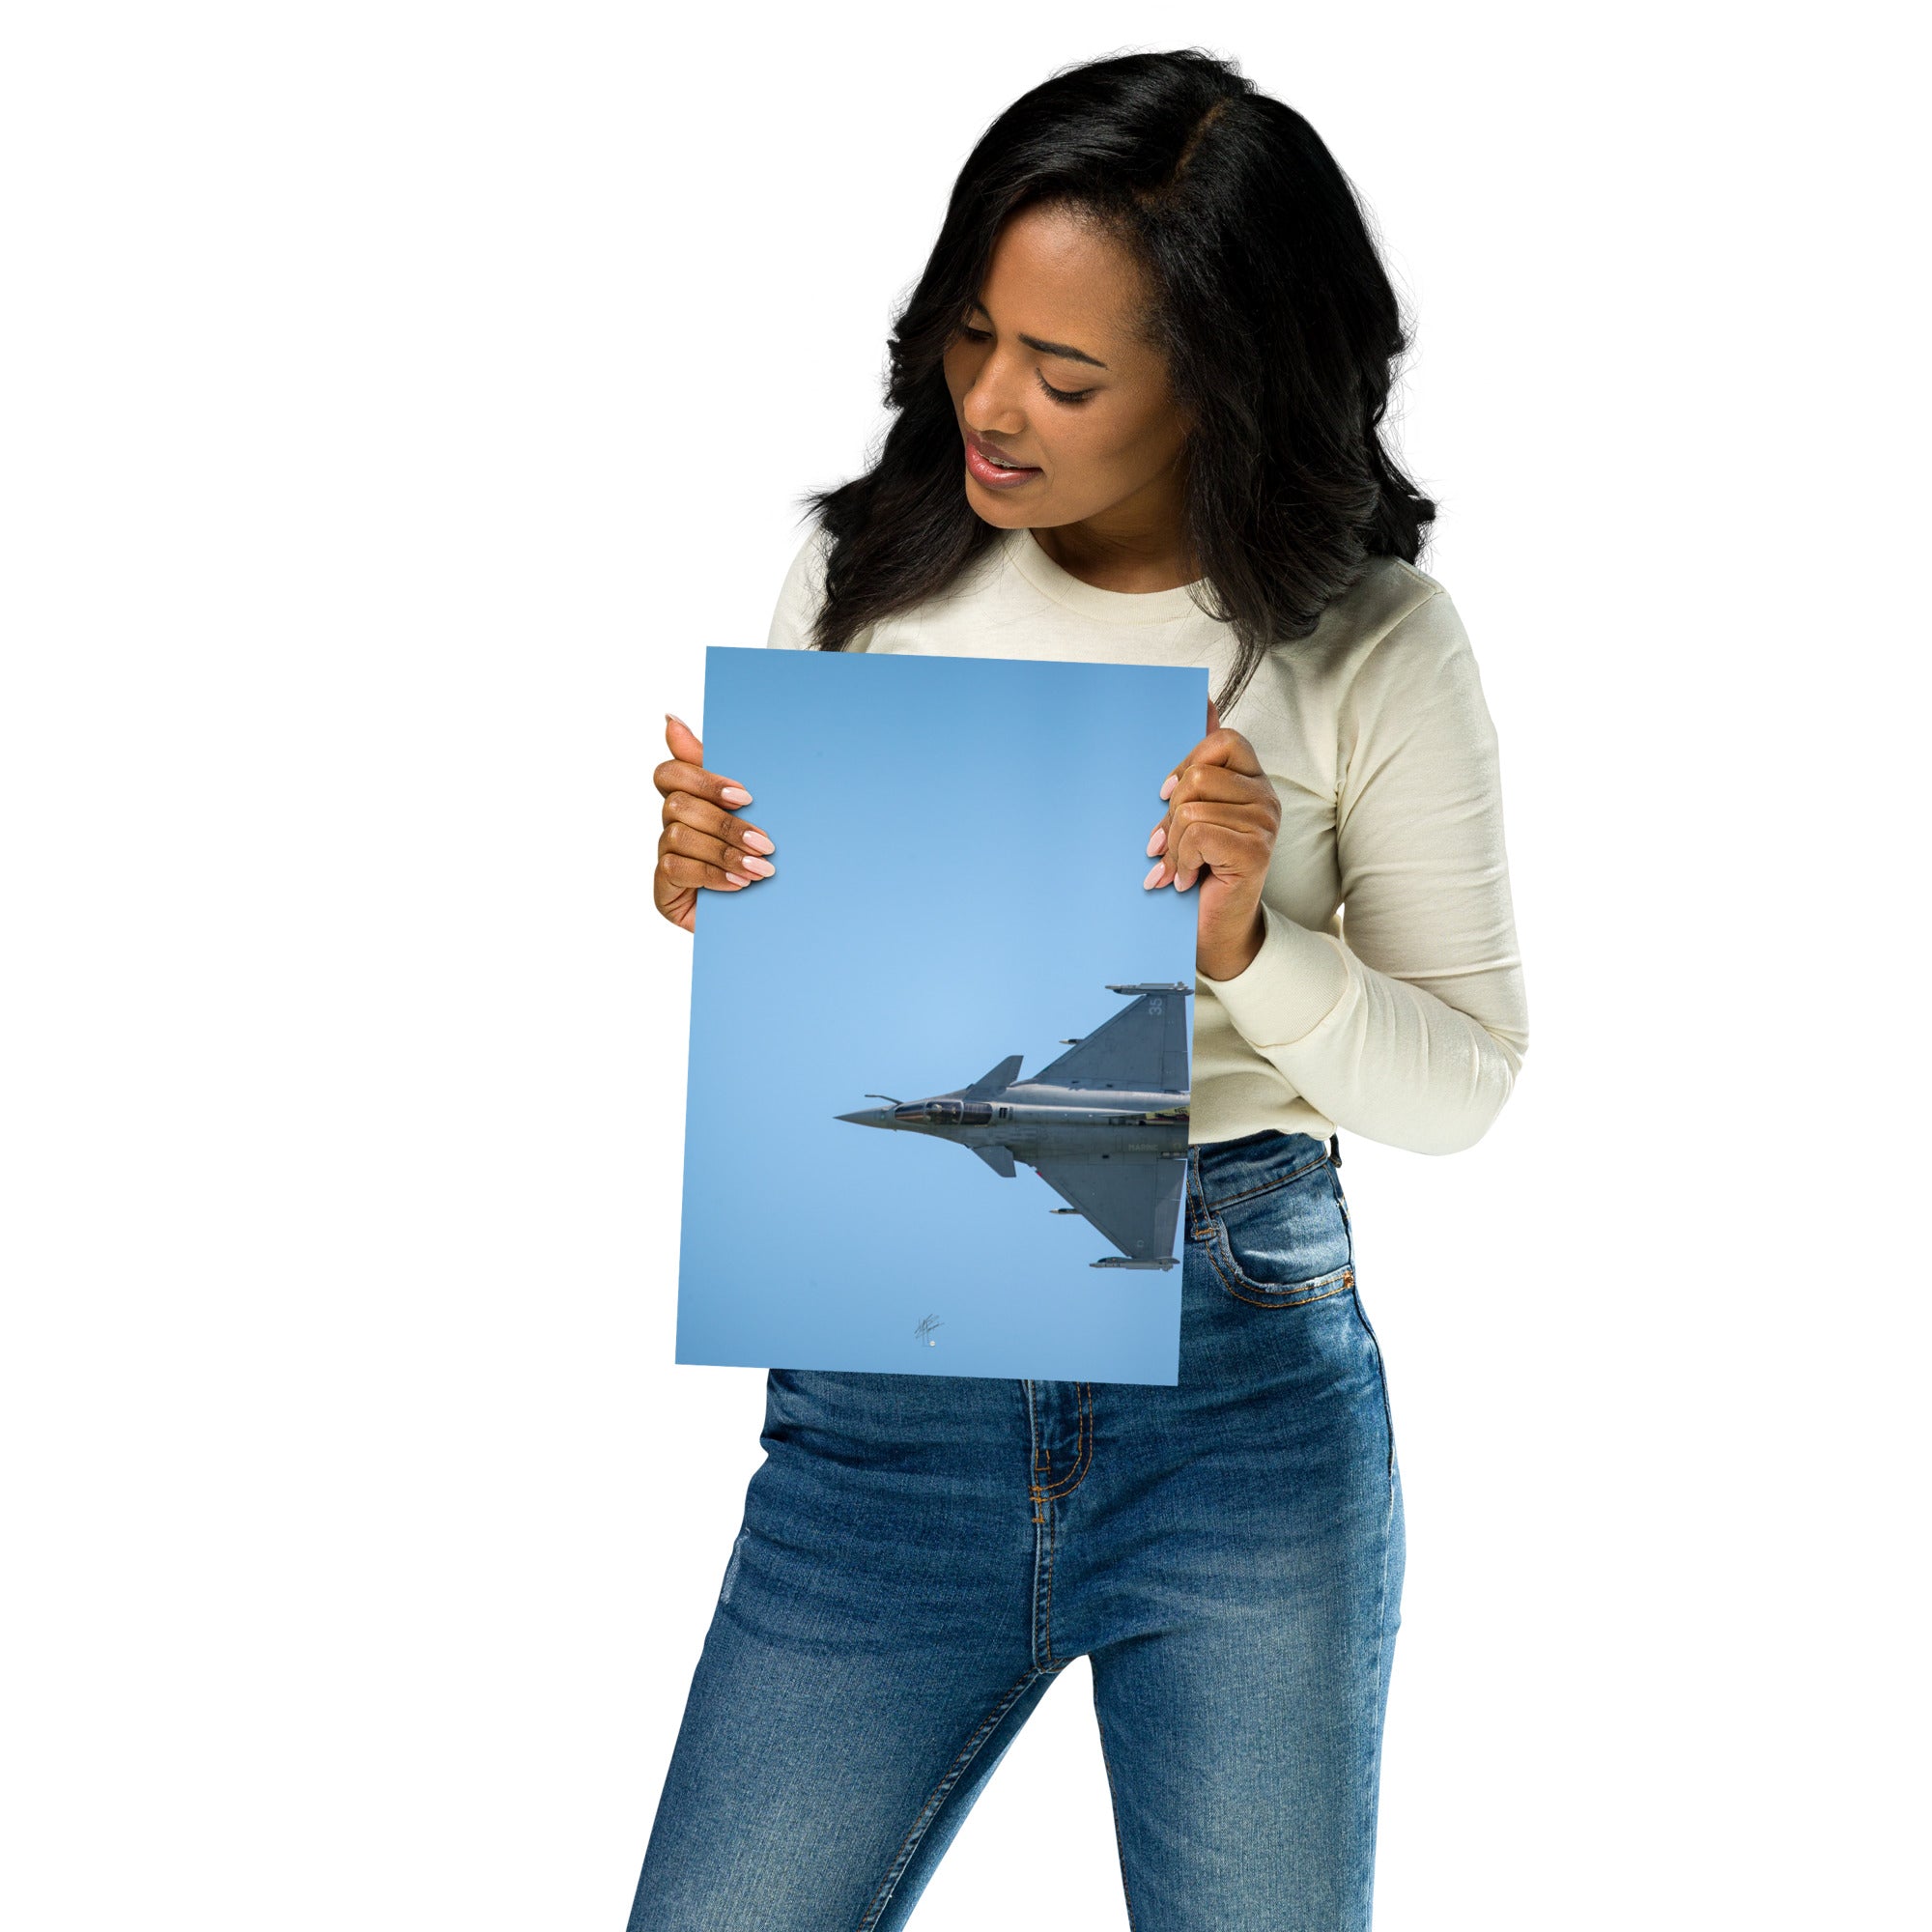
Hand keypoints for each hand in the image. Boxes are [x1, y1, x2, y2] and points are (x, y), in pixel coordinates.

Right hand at [653, 713, 776, 932]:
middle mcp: (672, 825)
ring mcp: (665, 856)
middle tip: (766, 842)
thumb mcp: (753, 812)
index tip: (746, 796)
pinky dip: (712, 875)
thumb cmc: (759, 856)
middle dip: (725, 823)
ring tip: (761, 868)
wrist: (771, 917)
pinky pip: (677, 869)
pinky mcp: (663, 888)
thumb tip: (670, 719)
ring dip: (724, 852)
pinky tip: (740, 885)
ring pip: (678, 836)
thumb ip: (720, 770)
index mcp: (690, 799)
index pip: (671, 773)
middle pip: (678, 805)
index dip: (704, 779)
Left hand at [1142, 697, 1279, 980]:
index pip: (1223, 740)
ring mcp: (1265, 823)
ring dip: (1173, 845)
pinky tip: (1184, 879)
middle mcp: (1266, 797)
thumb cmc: (1198, 870)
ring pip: (1193, 808)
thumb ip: (1198, 764)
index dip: (1187, 763)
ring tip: (1175, 867)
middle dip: (1170, 813)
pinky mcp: (1255, 850)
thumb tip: (1202, 700)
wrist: (1213, 930)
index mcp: (1251, 781)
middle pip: (1200, 775)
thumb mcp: (1190, 812)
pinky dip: (1180, 860)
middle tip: (1165, 844)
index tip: (1166, 795)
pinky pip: (1198, 834)